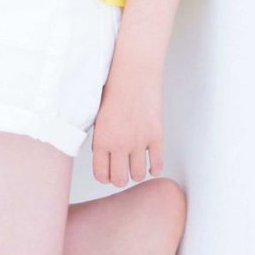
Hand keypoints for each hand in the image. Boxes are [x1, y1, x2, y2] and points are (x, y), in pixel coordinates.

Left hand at [91, 64, 163, 186]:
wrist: (134, 74)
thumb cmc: (114, 89)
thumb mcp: (97, 117)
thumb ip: (100, 139)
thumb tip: (103, 157)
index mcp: (101, 140)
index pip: (101, 174)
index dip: (105, 177)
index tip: (107, 174)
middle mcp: (119, 144)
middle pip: (120, 180)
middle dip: (120, 178)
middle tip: (121, 172)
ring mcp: (139, 142)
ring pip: (138, 175)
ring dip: (136, 173)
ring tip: (135, 166)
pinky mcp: (156, 136)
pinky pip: (157, 164)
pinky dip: (155, 168)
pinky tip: (151, 165)